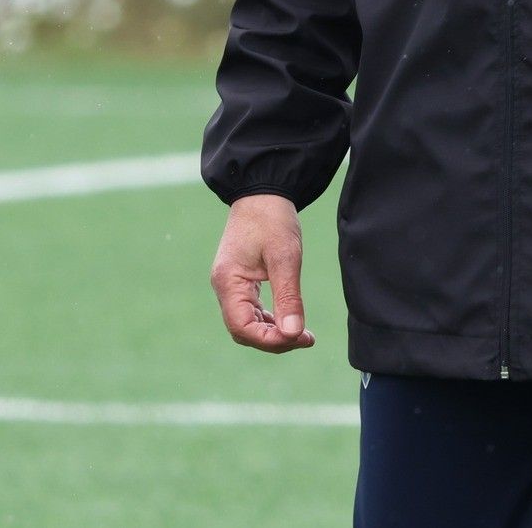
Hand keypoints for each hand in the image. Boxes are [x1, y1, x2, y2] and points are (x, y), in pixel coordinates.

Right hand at [210, 193, 315, 352]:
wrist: (263, 192)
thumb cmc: (272, 219)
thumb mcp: (285, 256)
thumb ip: (288, 296)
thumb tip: (294, 334)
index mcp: (228, 282)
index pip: (243, 328)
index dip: (271, 340)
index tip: (300, 338)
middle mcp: (224, 287)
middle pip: (243, 331)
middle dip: (274, 340)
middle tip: (307, 339)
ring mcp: (231, 285)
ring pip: (247, 323)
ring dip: (273, 332)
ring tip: (303, 335)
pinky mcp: (240, 281)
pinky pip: (251, 310)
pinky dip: (269, 320)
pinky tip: (289, 320)